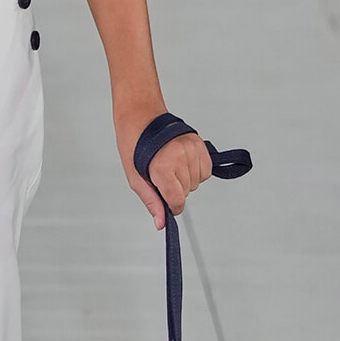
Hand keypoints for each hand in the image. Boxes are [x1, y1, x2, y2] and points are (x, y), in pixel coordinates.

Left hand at [116, 112, 211, 229]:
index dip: (172, 206)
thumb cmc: (134, 145)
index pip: (177, 200)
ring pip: (197, 182)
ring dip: (185, 180)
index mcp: (162, 166)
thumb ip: (151, 201)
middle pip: (187, 192)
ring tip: (170, 166)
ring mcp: (191, 148)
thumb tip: (161, 223)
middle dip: (175, 189)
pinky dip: (196, 171)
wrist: (140, 117)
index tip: (167, 203)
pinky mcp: (199, 142)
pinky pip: (205, 170)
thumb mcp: (136, 178)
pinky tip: (182, 163)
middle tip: (161, 175)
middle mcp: (180, 156)